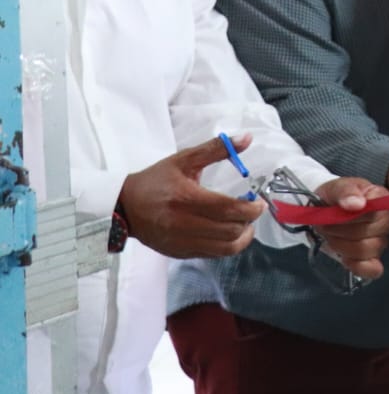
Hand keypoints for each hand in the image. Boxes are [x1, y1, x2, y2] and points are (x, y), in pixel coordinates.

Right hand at [119, 135, 265, 257]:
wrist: (124, 207)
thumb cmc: (155, 181)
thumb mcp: (183, 160)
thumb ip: (216, 149)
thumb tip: (246, 138)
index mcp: (185, 199)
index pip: (228, 209)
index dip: (251, 208)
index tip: (259, 202)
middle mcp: (183, 224)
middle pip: (230, 231)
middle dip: (249, 221)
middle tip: (254, 210)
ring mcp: (181, 242)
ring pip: (225, 248)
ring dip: (243, 237)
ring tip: (246, 224)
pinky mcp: (180, 252)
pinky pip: (213, 255)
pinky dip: (227, 246)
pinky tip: (229, 233)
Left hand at [309, 177, 388, 279]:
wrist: (323, 210)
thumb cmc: (334, 197)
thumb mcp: (334, 188)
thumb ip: (345, 191)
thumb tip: (357, 203)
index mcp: (381, 199)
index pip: (374, 214)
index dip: (351, 217)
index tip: (334, 212)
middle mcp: (386, 220)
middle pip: (369, 234)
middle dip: (341, 231)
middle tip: (326, 224)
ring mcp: (380, 241)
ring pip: (366, 251)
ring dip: (342, 245)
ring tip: (330, 236)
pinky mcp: (372, 259)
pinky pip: (372, 270)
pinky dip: (357, 266)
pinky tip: (345, 258)